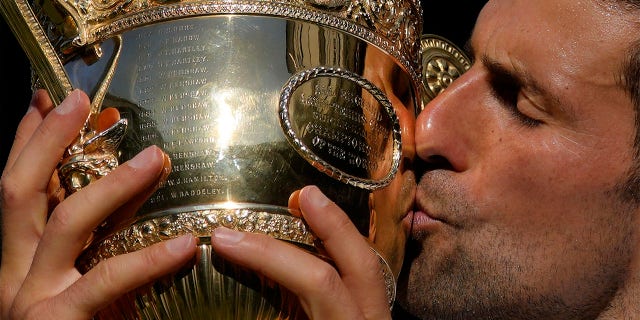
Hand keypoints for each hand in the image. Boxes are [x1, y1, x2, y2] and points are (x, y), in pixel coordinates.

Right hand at [0, 89, 196, 318]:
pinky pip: (108, 282)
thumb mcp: (89, 275)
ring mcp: (34, 302)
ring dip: (111, 185)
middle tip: (78, 101)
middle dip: (48, 141)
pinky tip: (187, 242)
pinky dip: (149, 259)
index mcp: (22, 261)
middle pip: (21, 193)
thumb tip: (137, 188)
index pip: (20, 188)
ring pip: (65, 225)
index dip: (29, 141)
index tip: (48, 100)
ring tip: (157, 157)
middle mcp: (18, 276)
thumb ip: (107, 236)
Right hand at [211, 185, 391, 319]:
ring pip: (370, 265)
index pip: (318, 281)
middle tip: (299, 195)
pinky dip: (342, 253)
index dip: (269, 255)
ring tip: (311, 204)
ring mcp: (380, 319)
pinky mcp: (376, 319)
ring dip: (339, 231)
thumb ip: (271, 315)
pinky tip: (321, 241)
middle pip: (360, 261)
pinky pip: (365, 278)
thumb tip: (230, 291)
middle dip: (331, 223)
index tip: (225, 239)